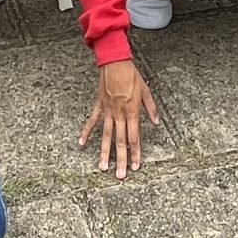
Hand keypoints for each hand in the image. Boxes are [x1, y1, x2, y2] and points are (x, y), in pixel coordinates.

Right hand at [80, 58, 160, 174]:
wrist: (115, 62)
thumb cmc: (131, 75)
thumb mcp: (146, 90)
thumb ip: (151, 108)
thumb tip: (156, 122)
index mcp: (132, 112)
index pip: (134, 138)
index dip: (136, 153)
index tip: (136, 166)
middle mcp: (119, 114)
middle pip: (120, 141)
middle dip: (121, 160)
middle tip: (120, 175)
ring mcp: (108, 111)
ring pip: (105, 136)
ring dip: (104, 152)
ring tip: (102, 167)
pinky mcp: (99, 105)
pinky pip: (92, 121)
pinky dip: (86, 132)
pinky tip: (81, 143)